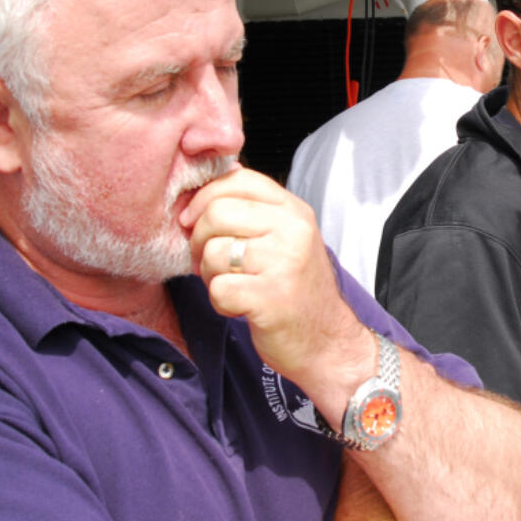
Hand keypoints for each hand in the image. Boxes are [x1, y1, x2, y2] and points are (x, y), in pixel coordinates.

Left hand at [180, 167, 368, 383]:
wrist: (327, 341)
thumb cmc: (297, 290)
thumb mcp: (285, 238)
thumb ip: (253, 211)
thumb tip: (203, 188)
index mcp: (295, 211)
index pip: (239, 179)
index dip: (204, 196)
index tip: (193, 218)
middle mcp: (294, 231)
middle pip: (217, 212)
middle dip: (199, 240)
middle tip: (208, 261)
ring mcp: (285, 263)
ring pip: (213, 251)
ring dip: (209, 275)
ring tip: (231, 285)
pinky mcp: (271, 298)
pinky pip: (218, 289)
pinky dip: (220, 302)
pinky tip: (240, 306)